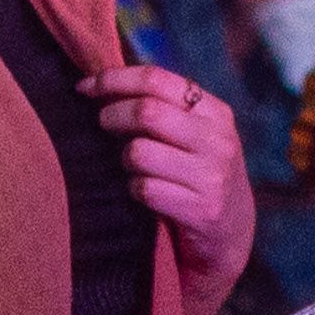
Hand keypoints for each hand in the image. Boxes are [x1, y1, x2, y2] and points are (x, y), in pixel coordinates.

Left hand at [85, 50, 256, 302]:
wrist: (230, 235)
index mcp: (215, 112)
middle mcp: (218, 140)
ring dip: (125, 159)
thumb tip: (101, 82)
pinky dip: (134, 190)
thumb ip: (162, 107)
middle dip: (112, 116)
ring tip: (134, 166)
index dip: (113, 79)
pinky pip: (144, 189)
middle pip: (146, 112)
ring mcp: (212, 176)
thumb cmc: (197, 174)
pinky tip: (144, 192)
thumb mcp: (194, 135)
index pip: (157, 79)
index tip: (85, 87)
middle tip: (102, 123)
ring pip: (139, 153)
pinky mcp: (202, 210)